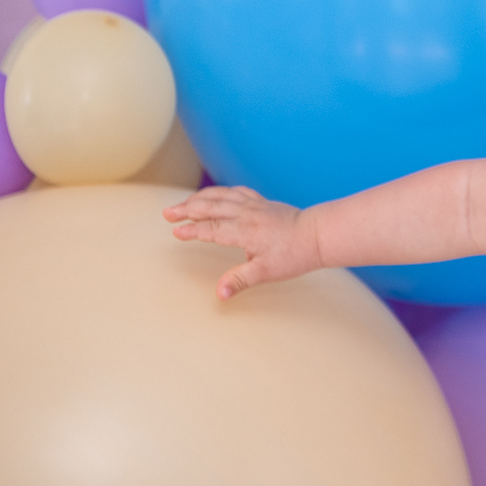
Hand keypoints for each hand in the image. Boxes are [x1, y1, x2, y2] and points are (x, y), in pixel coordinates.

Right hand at [163, 186, 322, 300]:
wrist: (318, 235)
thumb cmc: (294, 255)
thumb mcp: (266, 272)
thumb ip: (240, 280)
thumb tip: (219, 293)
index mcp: (245, 231)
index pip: (211, 229)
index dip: (191, 230)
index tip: (175, 232)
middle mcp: (247, 214)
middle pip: (210, 207)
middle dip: (187, 209)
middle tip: (167, 213)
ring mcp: (255, 205)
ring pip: (222, 196)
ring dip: (200, 198)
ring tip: (183, 204)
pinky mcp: (262, 202)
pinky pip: (236, 192)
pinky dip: (220, 192)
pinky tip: (214, 195)